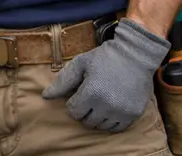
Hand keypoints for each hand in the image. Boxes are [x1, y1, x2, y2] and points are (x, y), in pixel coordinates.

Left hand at [41, 18, 168, 131]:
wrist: (136, 54)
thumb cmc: (105, 57)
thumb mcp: (81, 63)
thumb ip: (62, 81)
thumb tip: (45, 96)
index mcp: (91, 92)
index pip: (73, 112)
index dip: (74, 102)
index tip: (81, 92)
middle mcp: (107, 105)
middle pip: (87, 122)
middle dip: (85, 111)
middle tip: (91, 97)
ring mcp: (121, 111)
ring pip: (101, 127)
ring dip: (98, 117)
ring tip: (102, 101)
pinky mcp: (134, 114)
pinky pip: (117, 128)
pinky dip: (112, 121)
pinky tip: (112, 107)